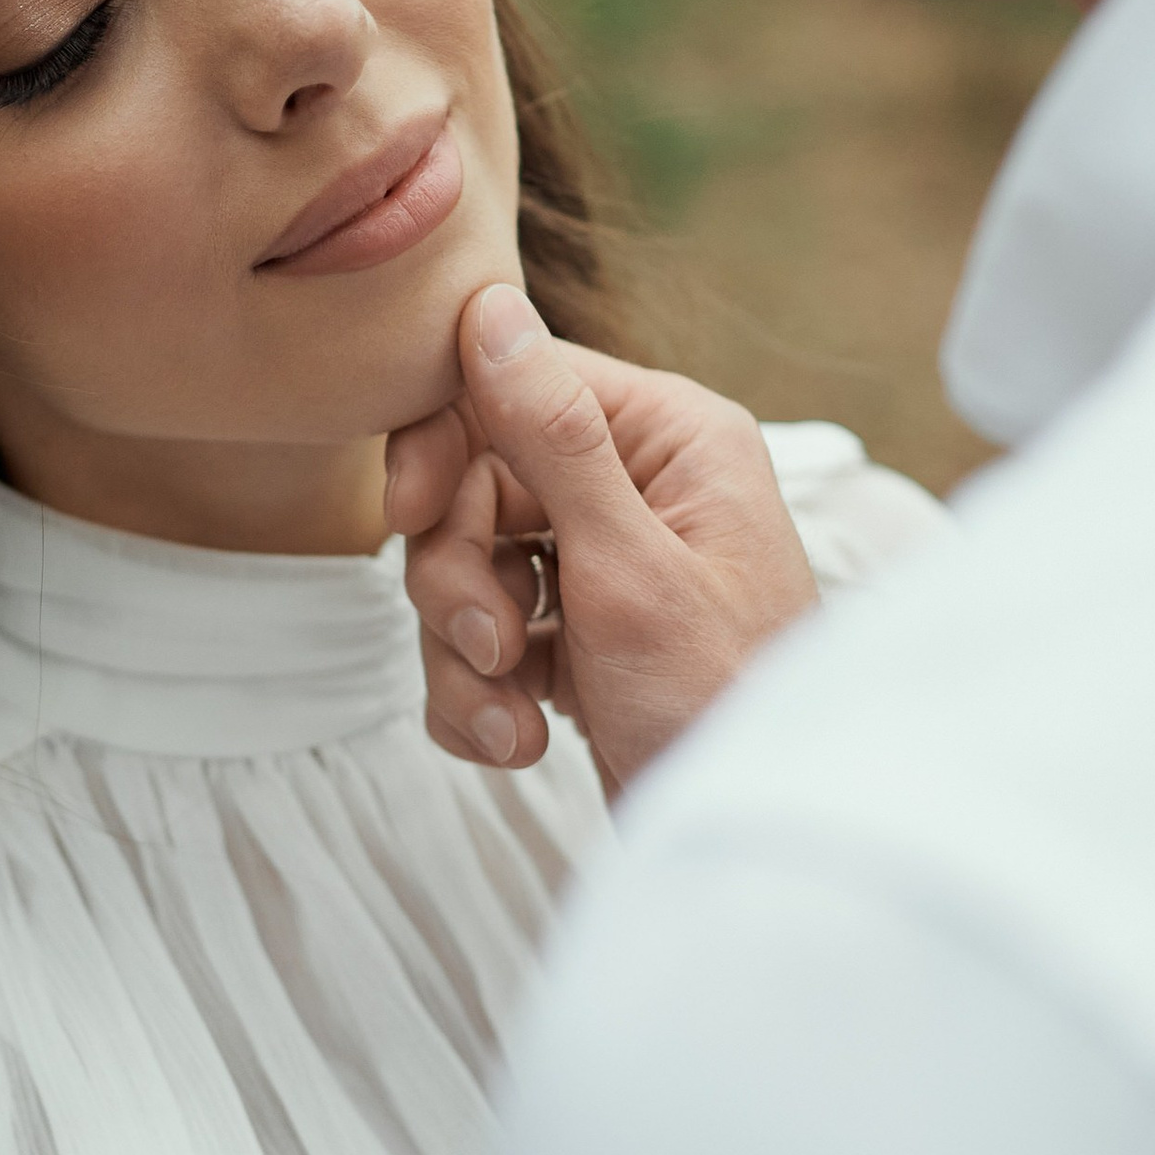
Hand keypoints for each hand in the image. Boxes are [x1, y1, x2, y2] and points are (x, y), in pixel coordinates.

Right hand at [385, 286, 819, 795]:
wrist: (746, 844)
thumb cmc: (722, 703)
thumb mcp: (629, 566)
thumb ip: (553, 437)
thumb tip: (490, 309)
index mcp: (671, 439)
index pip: (512, 384)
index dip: (442, 448)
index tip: (409, 513)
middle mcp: (641, 490)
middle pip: (474, 488)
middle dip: (459, 579)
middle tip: (494, 646)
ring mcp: (606, 571)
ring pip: (467, 571)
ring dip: (466, 653)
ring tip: (512, 719)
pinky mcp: (579, 646)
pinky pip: (482, 644)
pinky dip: (481, 697)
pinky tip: (519, 742)